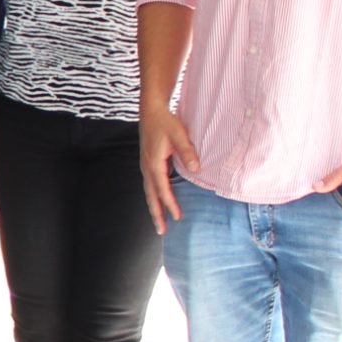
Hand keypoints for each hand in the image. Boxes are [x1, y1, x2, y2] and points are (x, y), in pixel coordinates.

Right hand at [139, 106, 199, 231]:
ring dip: (153, 207)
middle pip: (150, 195)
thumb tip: (196, 168)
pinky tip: (158, 200)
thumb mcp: (179, 134)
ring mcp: (145, 165)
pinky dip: (153, 196)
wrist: (151, 110)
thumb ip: (187, 152)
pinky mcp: (147, 163)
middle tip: (161, 230)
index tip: (177, 217)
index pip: (162, 189)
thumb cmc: (165, 121)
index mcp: (154, 163)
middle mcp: (147, 167)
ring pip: (148, 191)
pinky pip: (149, 184)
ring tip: (158, 221)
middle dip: (156, 214)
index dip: (169, 204)